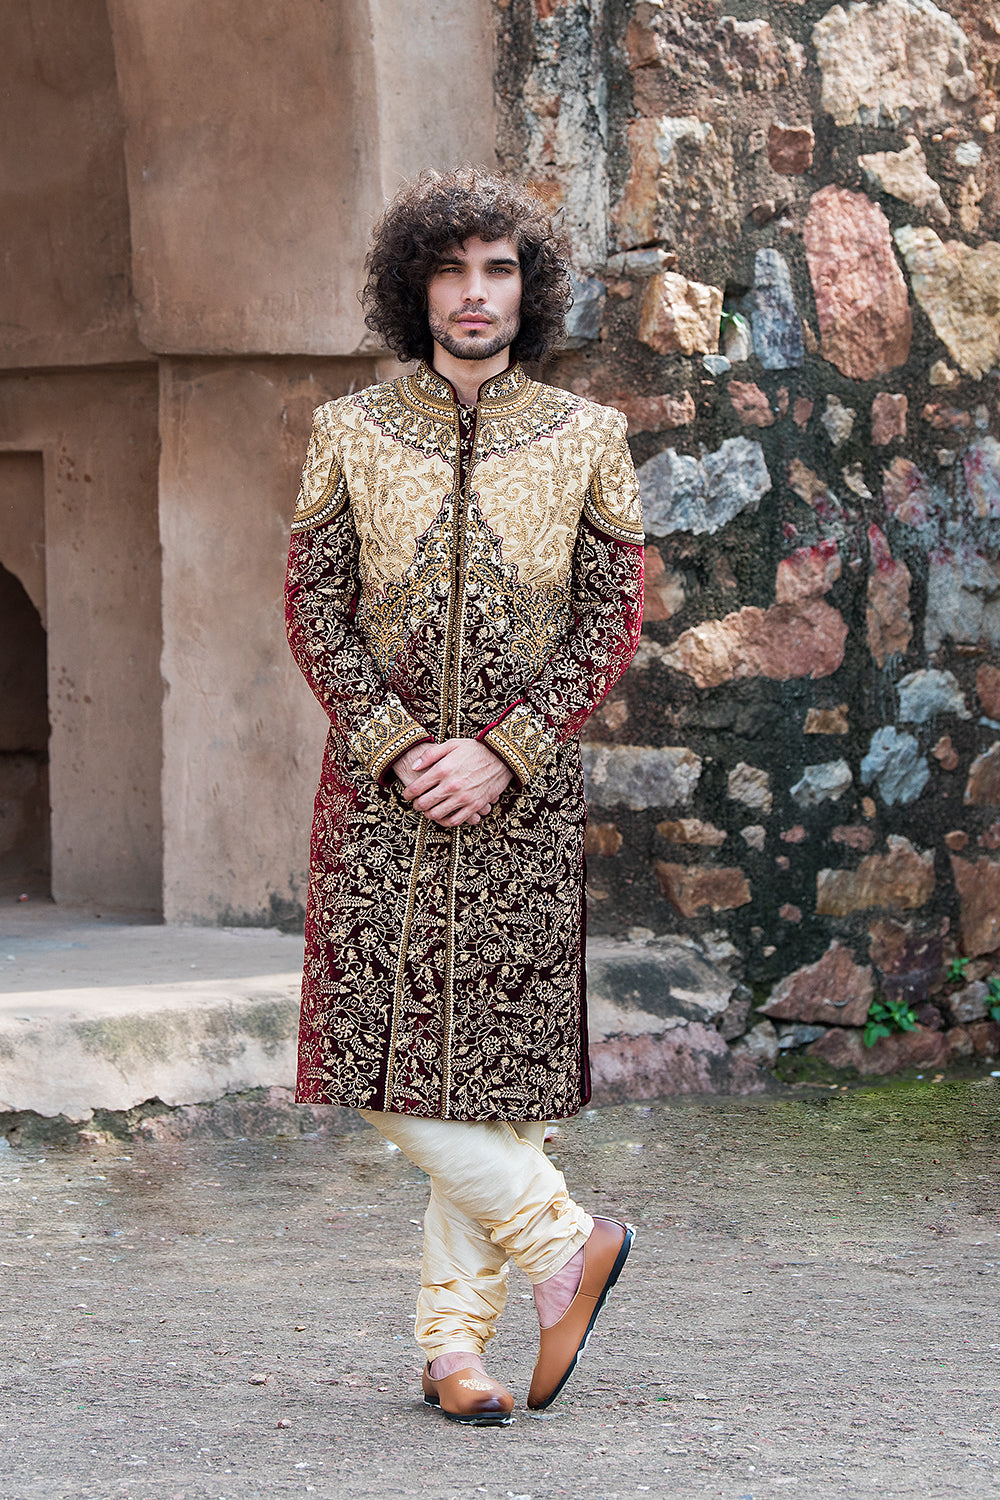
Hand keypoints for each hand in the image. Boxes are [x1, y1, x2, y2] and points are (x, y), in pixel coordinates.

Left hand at [396, 738, 512, 826]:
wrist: (502, 756)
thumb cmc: (476, 749)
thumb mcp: (451, 744)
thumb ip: (430, 754)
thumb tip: (414, 766)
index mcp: (443, 770)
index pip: (416, 788)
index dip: (407, 794)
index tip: (407, 795)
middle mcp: (451, 785)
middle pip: (424, 803)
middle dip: (416, 805)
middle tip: (417, 804)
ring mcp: (463, 797)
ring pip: (437, 815)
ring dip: (429, 815)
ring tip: (429, 811)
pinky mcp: (475, 805)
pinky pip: (456, 821)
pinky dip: (446, 822)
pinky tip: (444, 817)